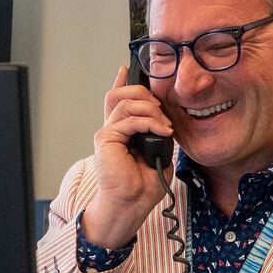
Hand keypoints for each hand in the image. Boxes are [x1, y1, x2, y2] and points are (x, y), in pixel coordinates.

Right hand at [83, 65, 173, 249]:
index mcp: (121, 131)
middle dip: (145, 93)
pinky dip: (149, 122)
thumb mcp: (158, 153)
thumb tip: (166, 121)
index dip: (121, 82)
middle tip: (162, 108)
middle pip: (121, 93)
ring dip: (151, 109)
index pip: (117, 100)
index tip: (127, 69)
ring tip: (165, 125)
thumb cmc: (143, 186)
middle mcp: (111, 128)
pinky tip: (162, 130)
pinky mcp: (106, 138)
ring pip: (126, 102)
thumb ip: (158, 133)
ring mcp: (107, 132)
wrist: (130, 204)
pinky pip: (129, 119)